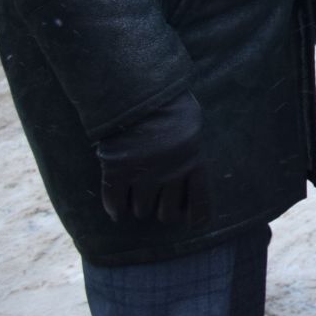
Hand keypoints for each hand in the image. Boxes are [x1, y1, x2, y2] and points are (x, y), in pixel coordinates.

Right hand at [96, 92, 210, 224]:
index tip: (192, 223)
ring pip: (141, 210)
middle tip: (154, 202)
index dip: (195, 218)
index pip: (200, 203)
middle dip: (159, 210)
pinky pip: (115, 202)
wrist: (140, 93)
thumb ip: (191, 153)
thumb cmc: (170, 108)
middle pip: (165, 213)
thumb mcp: (192, 128)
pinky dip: (114, 208)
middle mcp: (171, 173)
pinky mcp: (118, 171)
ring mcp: (144, 174)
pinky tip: (115, 209)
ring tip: (135, 195)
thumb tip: (190, 176)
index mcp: (194, 161)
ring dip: (137, 206)